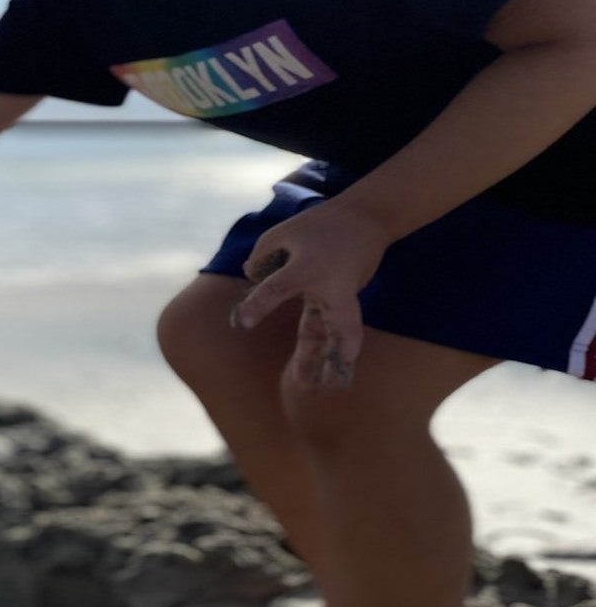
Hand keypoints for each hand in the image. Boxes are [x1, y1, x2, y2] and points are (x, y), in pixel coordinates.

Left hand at [230, 199, 390, 391]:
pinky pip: (335, 329)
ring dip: (332, 361)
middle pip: (334, 325)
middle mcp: (330, 288)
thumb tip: (252, 280)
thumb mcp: (281, 234)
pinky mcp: (344, 301)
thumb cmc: (318, 225)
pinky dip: (330, 351)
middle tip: (325, 384)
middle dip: (330, 354)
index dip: (258, 305)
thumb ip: (261, 258)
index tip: (239, 323)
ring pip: (337, 334)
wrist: (367, 218)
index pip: (278, 288)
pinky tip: (326, 377)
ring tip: (326, 388)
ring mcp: (341, 296)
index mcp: (308, 268)